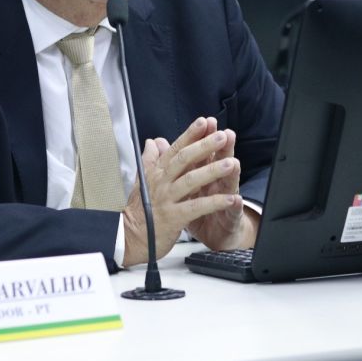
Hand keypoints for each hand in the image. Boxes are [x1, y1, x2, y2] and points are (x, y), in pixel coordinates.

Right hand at [122, 118, 242, 266]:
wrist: (130, 238)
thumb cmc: (140, 209)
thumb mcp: (143, 180)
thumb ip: (150, 159)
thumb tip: (152, 141)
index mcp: (157, 172)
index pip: (175, 149)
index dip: (190, 134)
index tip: (204, 121)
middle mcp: (162, 183)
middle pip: (184, 160)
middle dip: (204, 146)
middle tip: (221, 136)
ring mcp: (167, 199)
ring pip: (191, 180)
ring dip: (212, 171)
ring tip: (231, 163)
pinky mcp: (174, 218)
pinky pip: (197, 207)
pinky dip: (214, 202)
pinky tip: (230, 198)